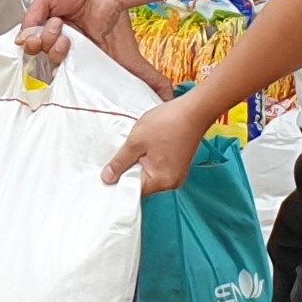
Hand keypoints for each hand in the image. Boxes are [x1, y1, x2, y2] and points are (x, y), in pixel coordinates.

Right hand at [18, 0, 133, 57]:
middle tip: (57, 26)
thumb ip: (31, 16)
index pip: (31, 39)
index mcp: (47, 19)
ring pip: (55, 59)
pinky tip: (68, 55)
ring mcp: (73, 41)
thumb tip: (21, 38)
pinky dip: (68, 66)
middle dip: (45, 41)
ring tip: (67, 38)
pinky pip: (75, 64)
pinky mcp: (88, 48)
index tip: (34, 37)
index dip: (30, 42)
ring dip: (56, 50)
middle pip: (41, 51)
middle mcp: (58, 32)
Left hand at [101, 91, 220, 193]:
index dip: (120, 182)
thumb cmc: (168, 123)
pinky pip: (159, 168)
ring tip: (139, 147)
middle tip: (124, 154)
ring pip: (150, 175)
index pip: (134, 192)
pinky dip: (151, 160)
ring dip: (141, 164)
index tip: (109, 174)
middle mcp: (172, 182)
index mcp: (161, 181)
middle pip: (142, 185)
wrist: (194, 110)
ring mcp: (177, 174)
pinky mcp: (179, 165)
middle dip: (130, 171)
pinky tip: (149, 146)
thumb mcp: (136, 142)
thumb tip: (107, 179)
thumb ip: (120, 163)